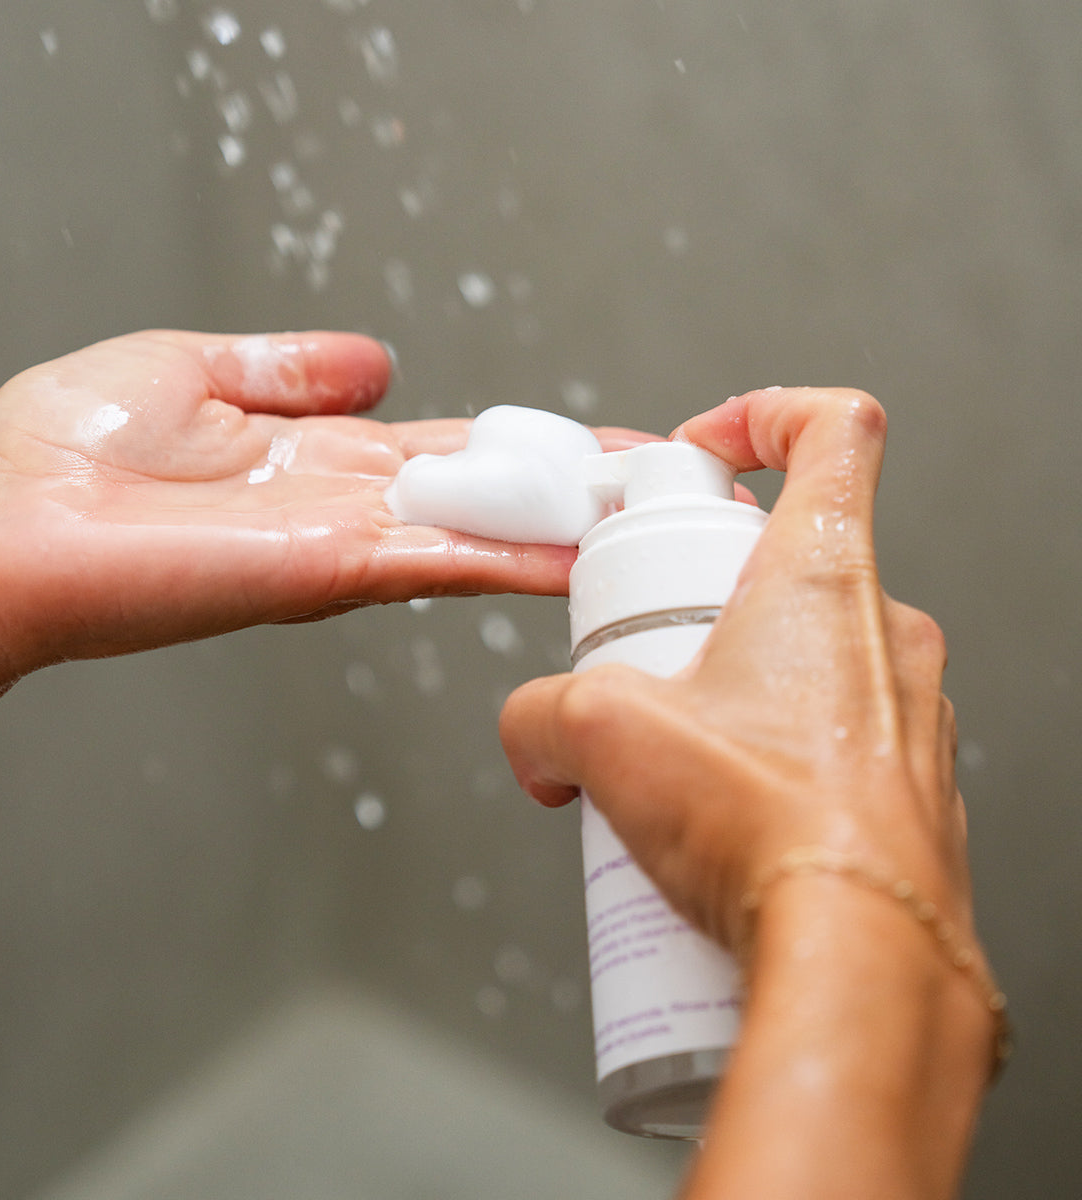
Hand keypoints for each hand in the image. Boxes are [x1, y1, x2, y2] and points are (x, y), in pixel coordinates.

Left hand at [0, 328, 635, 757]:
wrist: (7, 527)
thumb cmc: (69, 450)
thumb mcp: (196, 368)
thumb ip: (293, 366)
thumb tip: (376, 360)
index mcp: (325, 454)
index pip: (459, 450)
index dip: (536, 449)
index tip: (611, 449)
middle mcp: (352, 506)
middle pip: (491, 497)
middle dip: (581, 495)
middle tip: (673, 493)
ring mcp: (347, 543)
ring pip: (485, 535)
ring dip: (570, 531)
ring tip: (659, 525)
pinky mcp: (326, 569)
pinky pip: (439, 560)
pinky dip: (510, 559)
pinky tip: (577, 555)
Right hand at [500, 387, 972, 954]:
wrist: (861, 959)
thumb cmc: (772, 829)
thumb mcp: (602, 734)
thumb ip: (537, 715)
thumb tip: (534, 739)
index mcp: (822, 578)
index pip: (835, 427)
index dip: (765, 413)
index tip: (707, 447)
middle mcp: (885, 632)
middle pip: (789, 557)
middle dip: (702, 595)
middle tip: (645, 653)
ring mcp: (909, 711)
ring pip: (808, 655)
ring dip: (732, 682)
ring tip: (672, 751)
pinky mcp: (905, 785)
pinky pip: (827, 738)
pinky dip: (765, 754)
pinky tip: (713, 815)